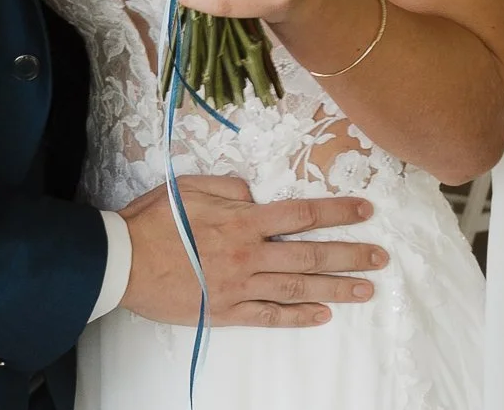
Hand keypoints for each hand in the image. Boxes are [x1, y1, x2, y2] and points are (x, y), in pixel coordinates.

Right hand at [119, 176, 385, 326]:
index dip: (337, 212)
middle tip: (381, 256)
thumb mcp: (189, 187)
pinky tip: (323, 315)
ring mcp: (240, 286)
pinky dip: (298, 317)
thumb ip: (229, 188)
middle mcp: (249, 254)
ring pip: (298, 288)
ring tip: (366, 288)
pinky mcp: (226, 311)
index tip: (365, 210)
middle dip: (349, 254)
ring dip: (336, 287)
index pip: (301, 215)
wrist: (123, 262)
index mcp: (242, 220)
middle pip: (310, 255)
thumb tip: (256, 195)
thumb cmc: (153, 221)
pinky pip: (270, 316)